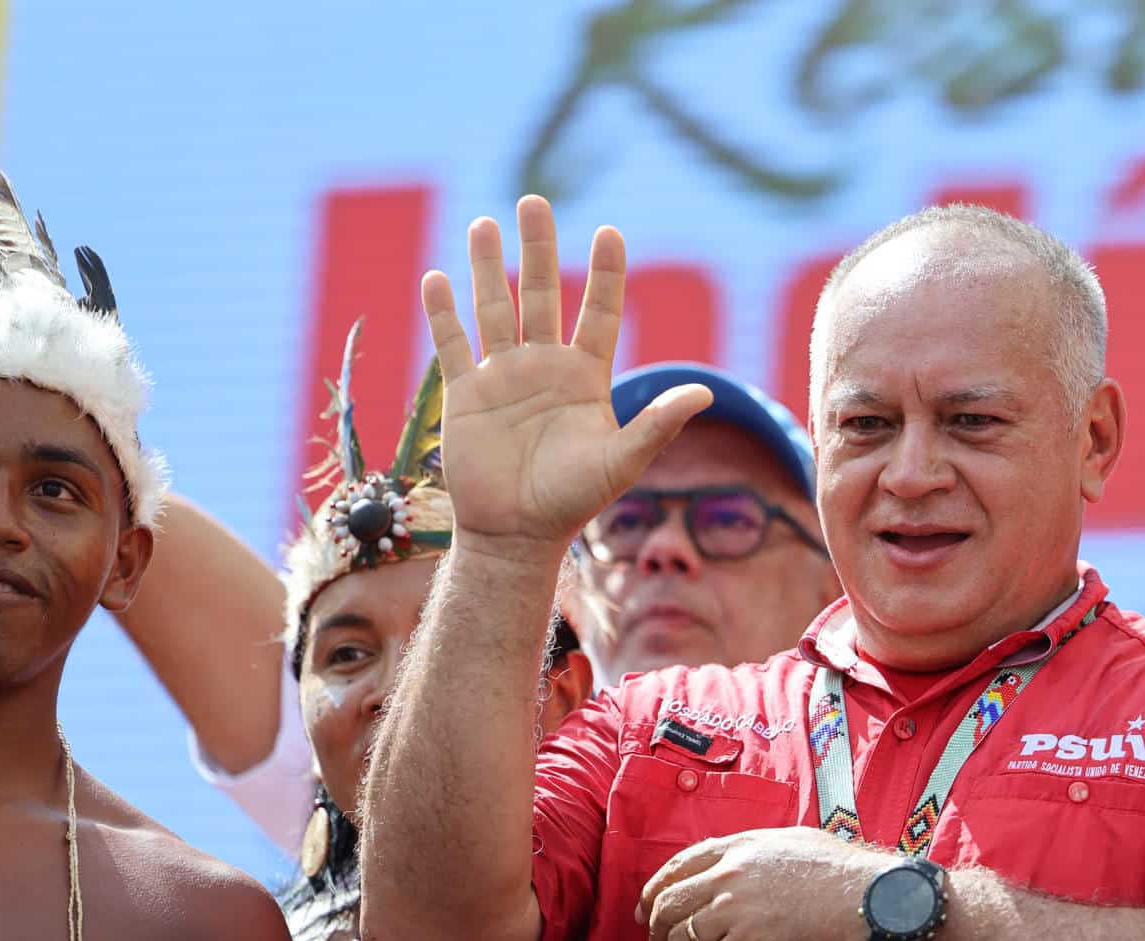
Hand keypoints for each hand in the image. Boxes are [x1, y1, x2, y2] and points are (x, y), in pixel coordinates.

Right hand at [421, 197, 713, 555]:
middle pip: (541, 295)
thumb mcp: (621, 462)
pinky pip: (453, 345)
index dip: (604, 274)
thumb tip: (706, 393)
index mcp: (585, 377)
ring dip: (489, 267)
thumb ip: (658, 425)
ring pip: (494, 309)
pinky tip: (438, 278)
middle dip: (537, 249)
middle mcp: (544, 367)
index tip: (609, 232)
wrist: (516, 535)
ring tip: (485, 223)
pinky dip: (443, 314)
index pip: (597, 312)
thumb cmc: (572, 502)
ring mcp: (502, 377)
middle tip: (534, 201)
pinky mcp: (465, 395)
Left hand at [635, 829, 896, 940]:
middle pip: (668, 910)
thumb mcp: (792, 842)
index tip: (647, 918)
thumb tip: (736, 864)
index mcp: (737, 849)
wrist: (876, 902)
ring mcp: (735, 914)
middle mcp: (728, 878)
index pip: (675, 870)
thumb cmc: (844, 873)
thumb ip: (754, 852)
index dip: (653, 896)